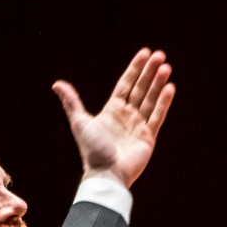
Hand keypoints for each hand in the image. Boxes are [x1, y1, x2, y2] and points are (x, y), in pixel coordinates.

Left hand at [52, 48, 175, 188]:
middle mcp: (127, 116)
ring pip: (150, 100)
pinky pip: (157, 116)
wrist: (106, 174)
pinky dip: (163, 102)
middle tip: (160, 55)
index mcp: (112, 110)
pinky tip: (169, 88)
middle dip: (150, 72)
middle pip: (140, 89)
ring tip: (167, 67)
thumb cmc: (92, 150)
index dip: (135, 69)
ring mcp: (138, 126)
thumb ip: (71, 102)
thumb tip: (57, 84)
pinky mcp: (148, 137)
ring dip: (158, 83)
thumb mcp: (79, 122)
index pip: (126, 84)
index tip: (145, 53)